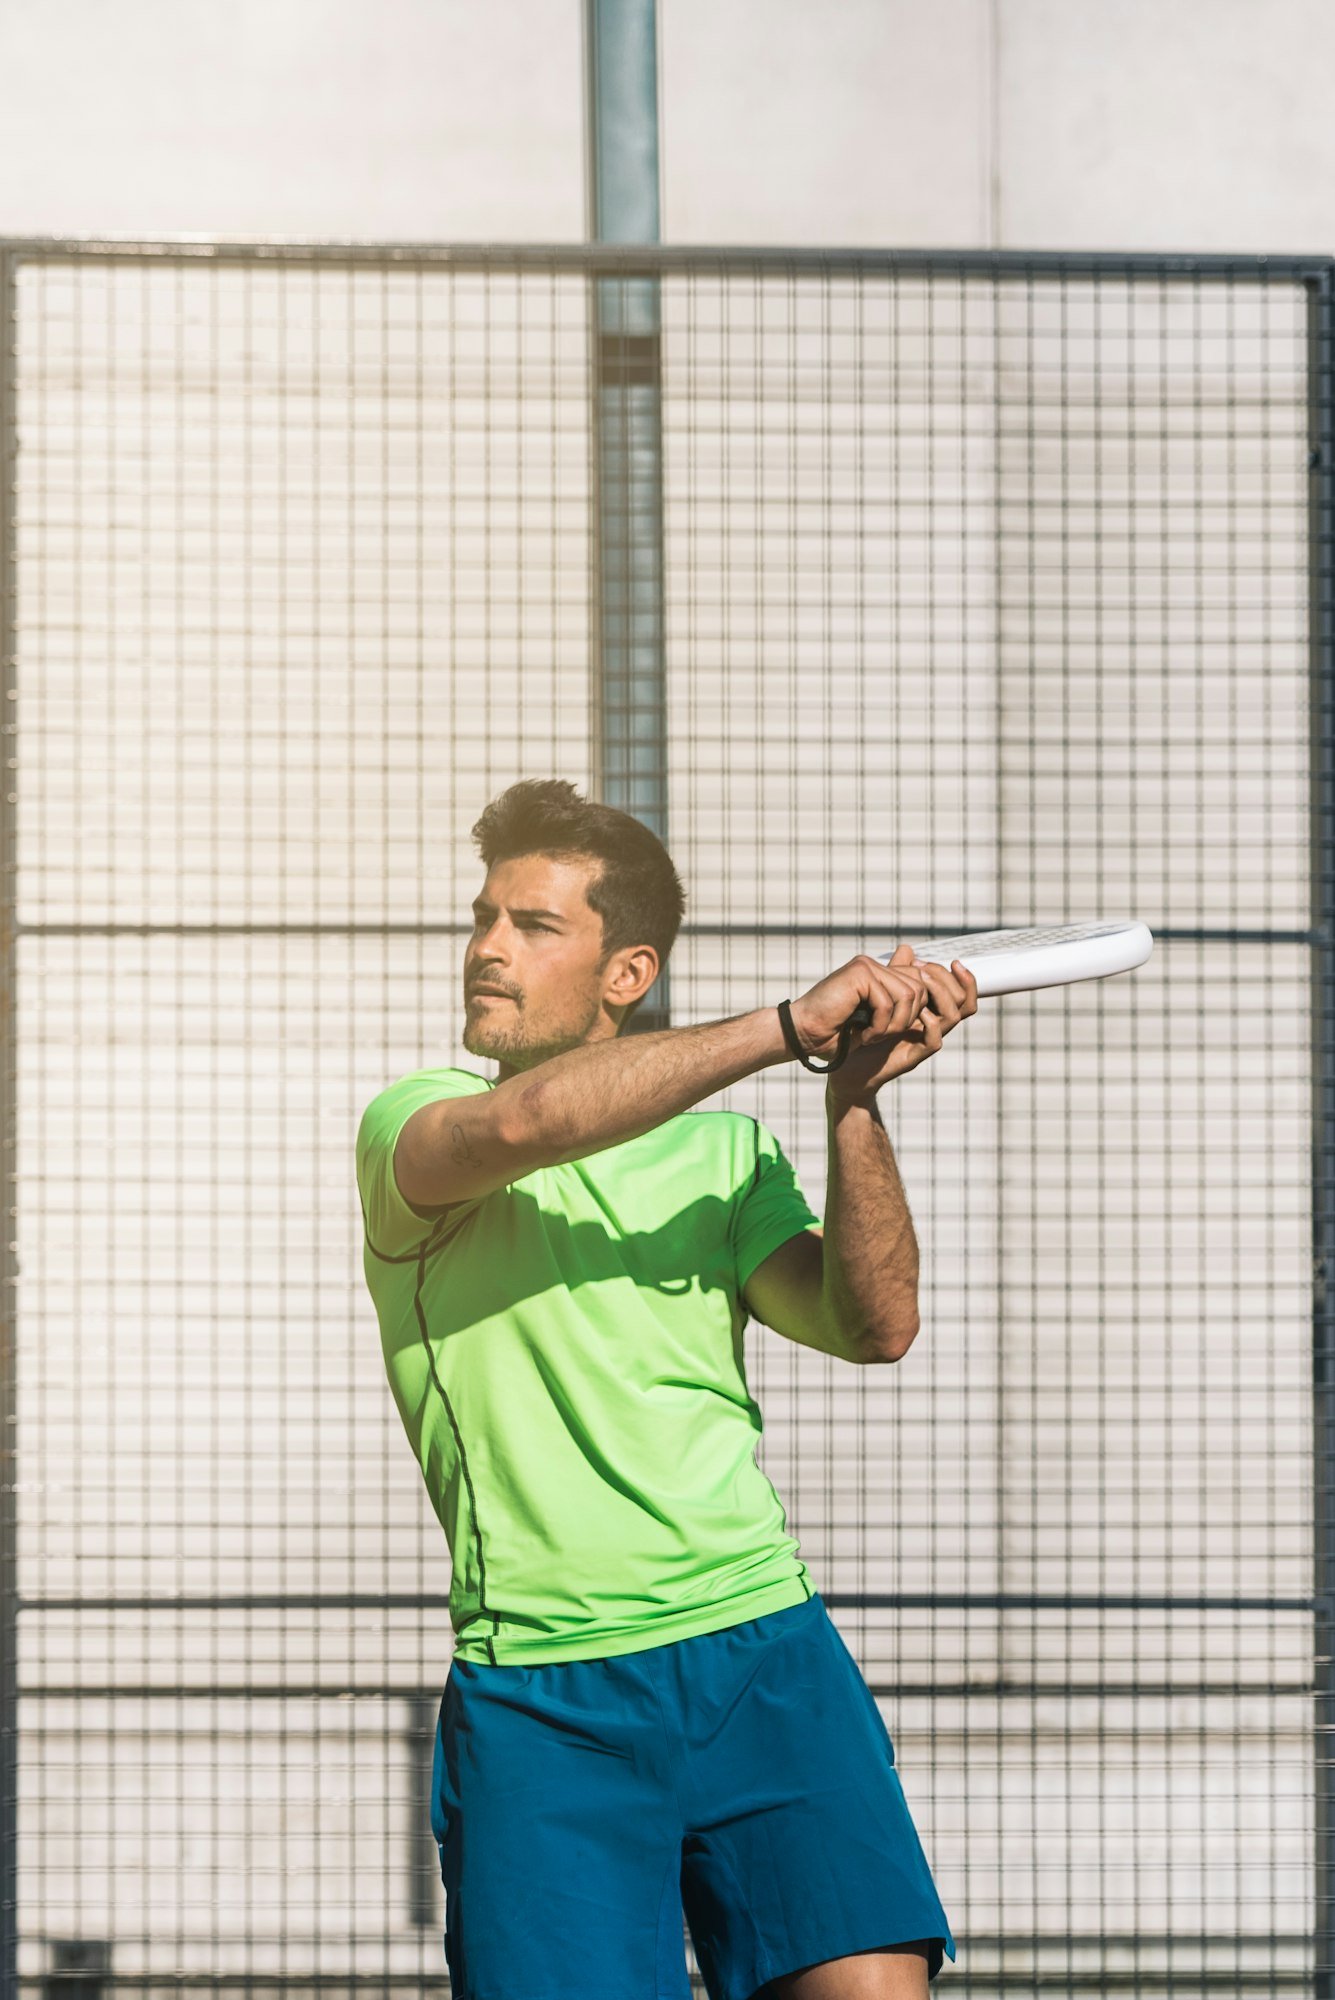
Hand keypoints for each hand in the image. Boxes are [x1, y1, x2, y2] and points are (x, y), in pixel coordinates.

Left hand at [792, 944, 977, 1105]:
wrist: (843, 1062)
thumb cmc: (862, 1029)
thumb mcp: (880, 995)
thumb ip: (896, 973)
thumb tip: (907, 948)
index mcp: (929, 1011)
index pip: (962, 994)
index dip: (965, 978)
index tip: (953, 961)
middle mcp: (931, 1025)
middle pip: (964, 1002)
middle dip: (950, 980)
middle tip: (926, 969)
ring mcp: (923, 1041)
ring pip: (954, 1017)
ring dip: (940, 995)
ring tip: (920, 981)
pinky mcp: (912, 1056)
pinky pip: (934, 1039)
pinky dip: (929, 1022)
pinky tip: (915, 1010)